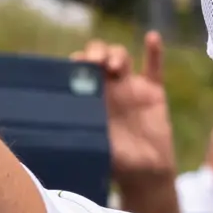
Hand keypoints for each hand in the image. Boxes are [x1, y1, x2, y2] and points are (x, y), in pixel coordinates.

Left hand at [78, 33, 174, 180]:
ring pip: (121, 57)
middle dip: (96, 52)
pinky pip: (154, 67)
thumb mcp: (93, 148)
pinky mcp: (153, 92)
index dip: (77, 63)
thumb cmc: (116, 164)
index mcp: (89, 98)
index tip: (76, 65)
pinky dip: (154, 51)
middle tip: (95, 62)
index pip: (78, 70)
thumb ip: (81, 134)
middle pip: (98, 55)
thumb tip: (57, 127)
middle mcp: (107, 88)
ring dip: (116, 55)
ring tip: (116, 67)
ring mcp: (131, 87)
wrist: (146, 174)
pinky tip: (152, 37)